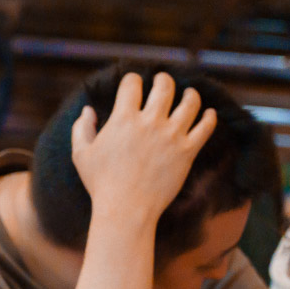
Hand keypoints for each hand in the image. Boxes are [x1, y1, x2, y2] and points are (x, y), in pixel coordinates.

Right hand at [70, 72, 217, 224]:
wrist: (126, 209)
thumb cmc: (100, 183)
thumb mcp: (81, 154)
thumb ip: (81, 128)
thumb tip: (87, 110)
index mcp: (123, 118)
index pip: (132, 83)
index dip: (132, 79)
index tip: (134, 82)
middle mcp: (150, 122)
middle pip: (164, 86)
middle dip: (163, 79)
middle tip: (163, 81)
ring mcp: (172, 136)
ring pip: (190, 102)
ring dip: (190, 94)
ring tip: (189, 93)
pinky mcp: (187, 151)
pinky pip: (206, 127)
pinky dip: (209, 117)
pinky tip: (209, 113)